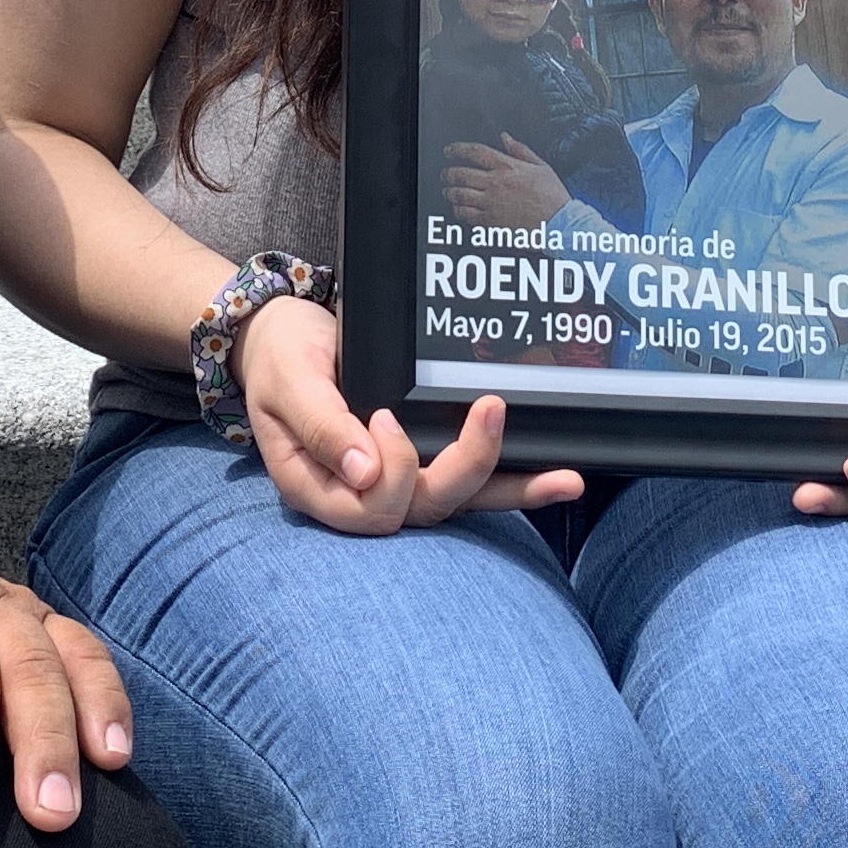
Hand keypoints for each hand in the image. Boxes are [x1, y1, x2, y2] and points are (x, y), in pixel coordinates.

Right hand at [236, 296, 584, 534]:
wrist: (282, 337)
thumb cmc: (281, 358)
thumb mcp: (291, 381)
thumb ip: (323, 426)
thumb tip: (366, 470)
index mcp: (318, 487)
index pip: (371, 511)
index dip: (393, 470)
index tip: (384, 415)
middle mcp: (360, 495)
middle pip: (425, 507)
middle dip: (468, 465)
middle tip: (489, 409)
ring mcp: (395, 481)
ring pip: (457, 501)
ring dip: (513, 491)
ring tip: (566, 480)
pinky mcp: (421, 460)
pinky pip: (468, 481)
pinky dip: (513, 481)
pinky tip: (556, 476)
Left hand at [440, 135, 570, 234]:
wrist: (559, 222)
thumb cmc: (553, 196)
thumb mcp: (541, 166)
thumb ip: (520, 150)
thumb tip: (505, 137)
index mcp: (507, 167)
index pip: (475, 152)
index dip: (457, 149)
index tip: (449, 151)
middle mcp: (496, 183)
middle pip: (461, 174)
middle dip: (448, 173)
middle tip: (446, 174)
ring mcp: (491, 203)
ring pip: (460, 195)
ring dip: (450, 192)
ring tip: (448, 191)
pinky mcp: (491, 222)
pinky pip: (466, 215)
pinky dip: (458, 211)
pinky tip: (459, 209)